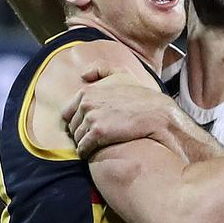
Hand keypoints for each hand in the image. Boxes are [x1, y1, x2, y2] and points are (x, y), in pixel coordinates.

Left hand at [62, 63, 181, 158]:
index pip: (68, 112)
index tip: (88, 126)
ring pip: (77, 138)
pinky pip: (83, 148)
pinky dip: (86, 152)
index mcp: (87, 92)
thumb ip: (100, 69)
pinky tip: (95, 152)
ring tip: (96, 145)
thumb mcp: (121, 74)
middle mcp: (85, 104)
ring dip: (84, 143)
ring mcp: (91, 118)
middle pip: (72, 127)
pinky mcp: (98, 133)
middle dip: (80, 133)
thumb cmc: (140, 96)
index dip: (78, 121)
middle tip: (93, 138)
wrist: (155, 114)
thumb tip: (83, 75)